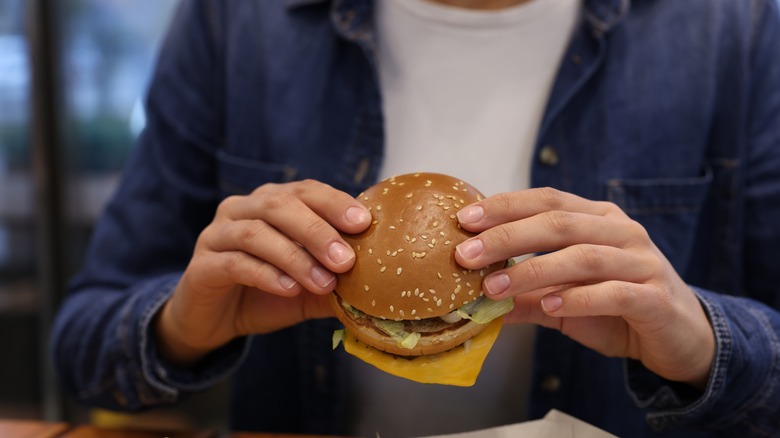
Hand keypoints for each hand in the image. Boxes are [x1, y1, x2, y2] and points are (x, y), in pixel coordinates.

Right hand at [155, 180, 371, 364]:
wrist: (214, 321)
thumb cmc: (266, 294)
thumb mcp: (309, 288)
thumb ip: (338, 281)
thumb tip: (380, 287)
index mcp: (271, 203)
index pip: (305, 190)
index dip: (334, 202)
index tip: (364, 222)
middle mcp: (242, 209)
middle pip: (279, 205)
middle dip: (317, 230)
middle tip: (346, 259)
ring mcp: (217, 235)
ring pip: (255, 232)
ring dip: (294, 257)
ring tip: (323, 282)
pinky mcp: (202, 266)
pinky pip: (234, 263)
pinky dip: (266, 275)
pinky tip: (289, 289)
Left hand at [454, 187, 714, 388]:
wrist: (681, 337)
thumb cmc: (616, 309)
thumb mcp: (562, 301)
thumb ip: (523, 296)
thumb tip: (472, 302)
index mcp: (598, 219)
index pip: (547, 200)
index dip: (505, 207)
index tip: (464, 220)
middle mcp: (621, 231)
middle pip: (559, 223)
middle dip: (507, 236)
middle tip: (466, 254)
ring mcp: (642, 262)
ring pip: (583, 257)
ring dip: (533, 271)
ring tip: (494, 288)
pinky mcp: (656, 297)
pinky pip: (614, 293)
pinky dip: (578, 298)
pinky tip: (549, 305)